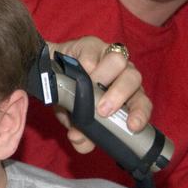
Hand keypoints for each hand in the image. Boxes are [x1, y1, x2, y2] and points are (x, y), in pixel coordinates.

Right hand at [47, 36, 151, 153]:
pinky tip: (73, 73)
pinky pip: (93, 53)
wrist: (46, 72)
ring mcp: (108, 55)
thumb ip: (81, 134)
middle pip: (134, 79)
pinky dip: (84, 65)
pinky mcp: (91, 44)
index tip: (132, 126)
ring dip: (103, 76)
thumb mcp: (74, 119)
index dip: (140, 114)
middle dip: (120, 95)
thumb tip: (81, 142)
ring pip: (118, 61)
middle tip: (102, 110)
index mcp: (126, 94)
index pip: (142, 103)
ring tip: (85, 88)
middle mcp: (123, 73)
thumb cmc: (69, 96)